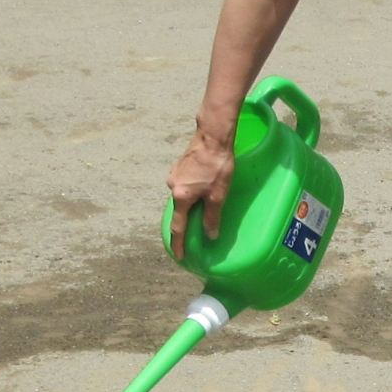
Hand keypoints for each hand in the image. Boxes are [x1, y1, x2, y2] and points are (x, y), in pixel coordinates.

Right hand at [165, 123, 236, 264]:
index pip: (178, 227)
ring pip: (182, 197)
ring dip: (189, 207)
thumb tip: (210, 235)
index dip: (178, 243)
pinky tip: (201, 193)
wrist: (212, 136)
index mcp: (181, 196)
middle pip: (178, 211)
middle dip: (184, 224)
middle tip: (190, 237)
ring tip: (199, 214)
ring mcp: (175, 176)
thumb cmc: (217, 165)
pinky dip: (190, 195)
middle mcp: (173, 187)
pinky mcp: (180, 167)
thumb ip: (212, 216)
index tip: (178, 255)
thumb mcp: (218, 195)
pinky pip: (183, 187)